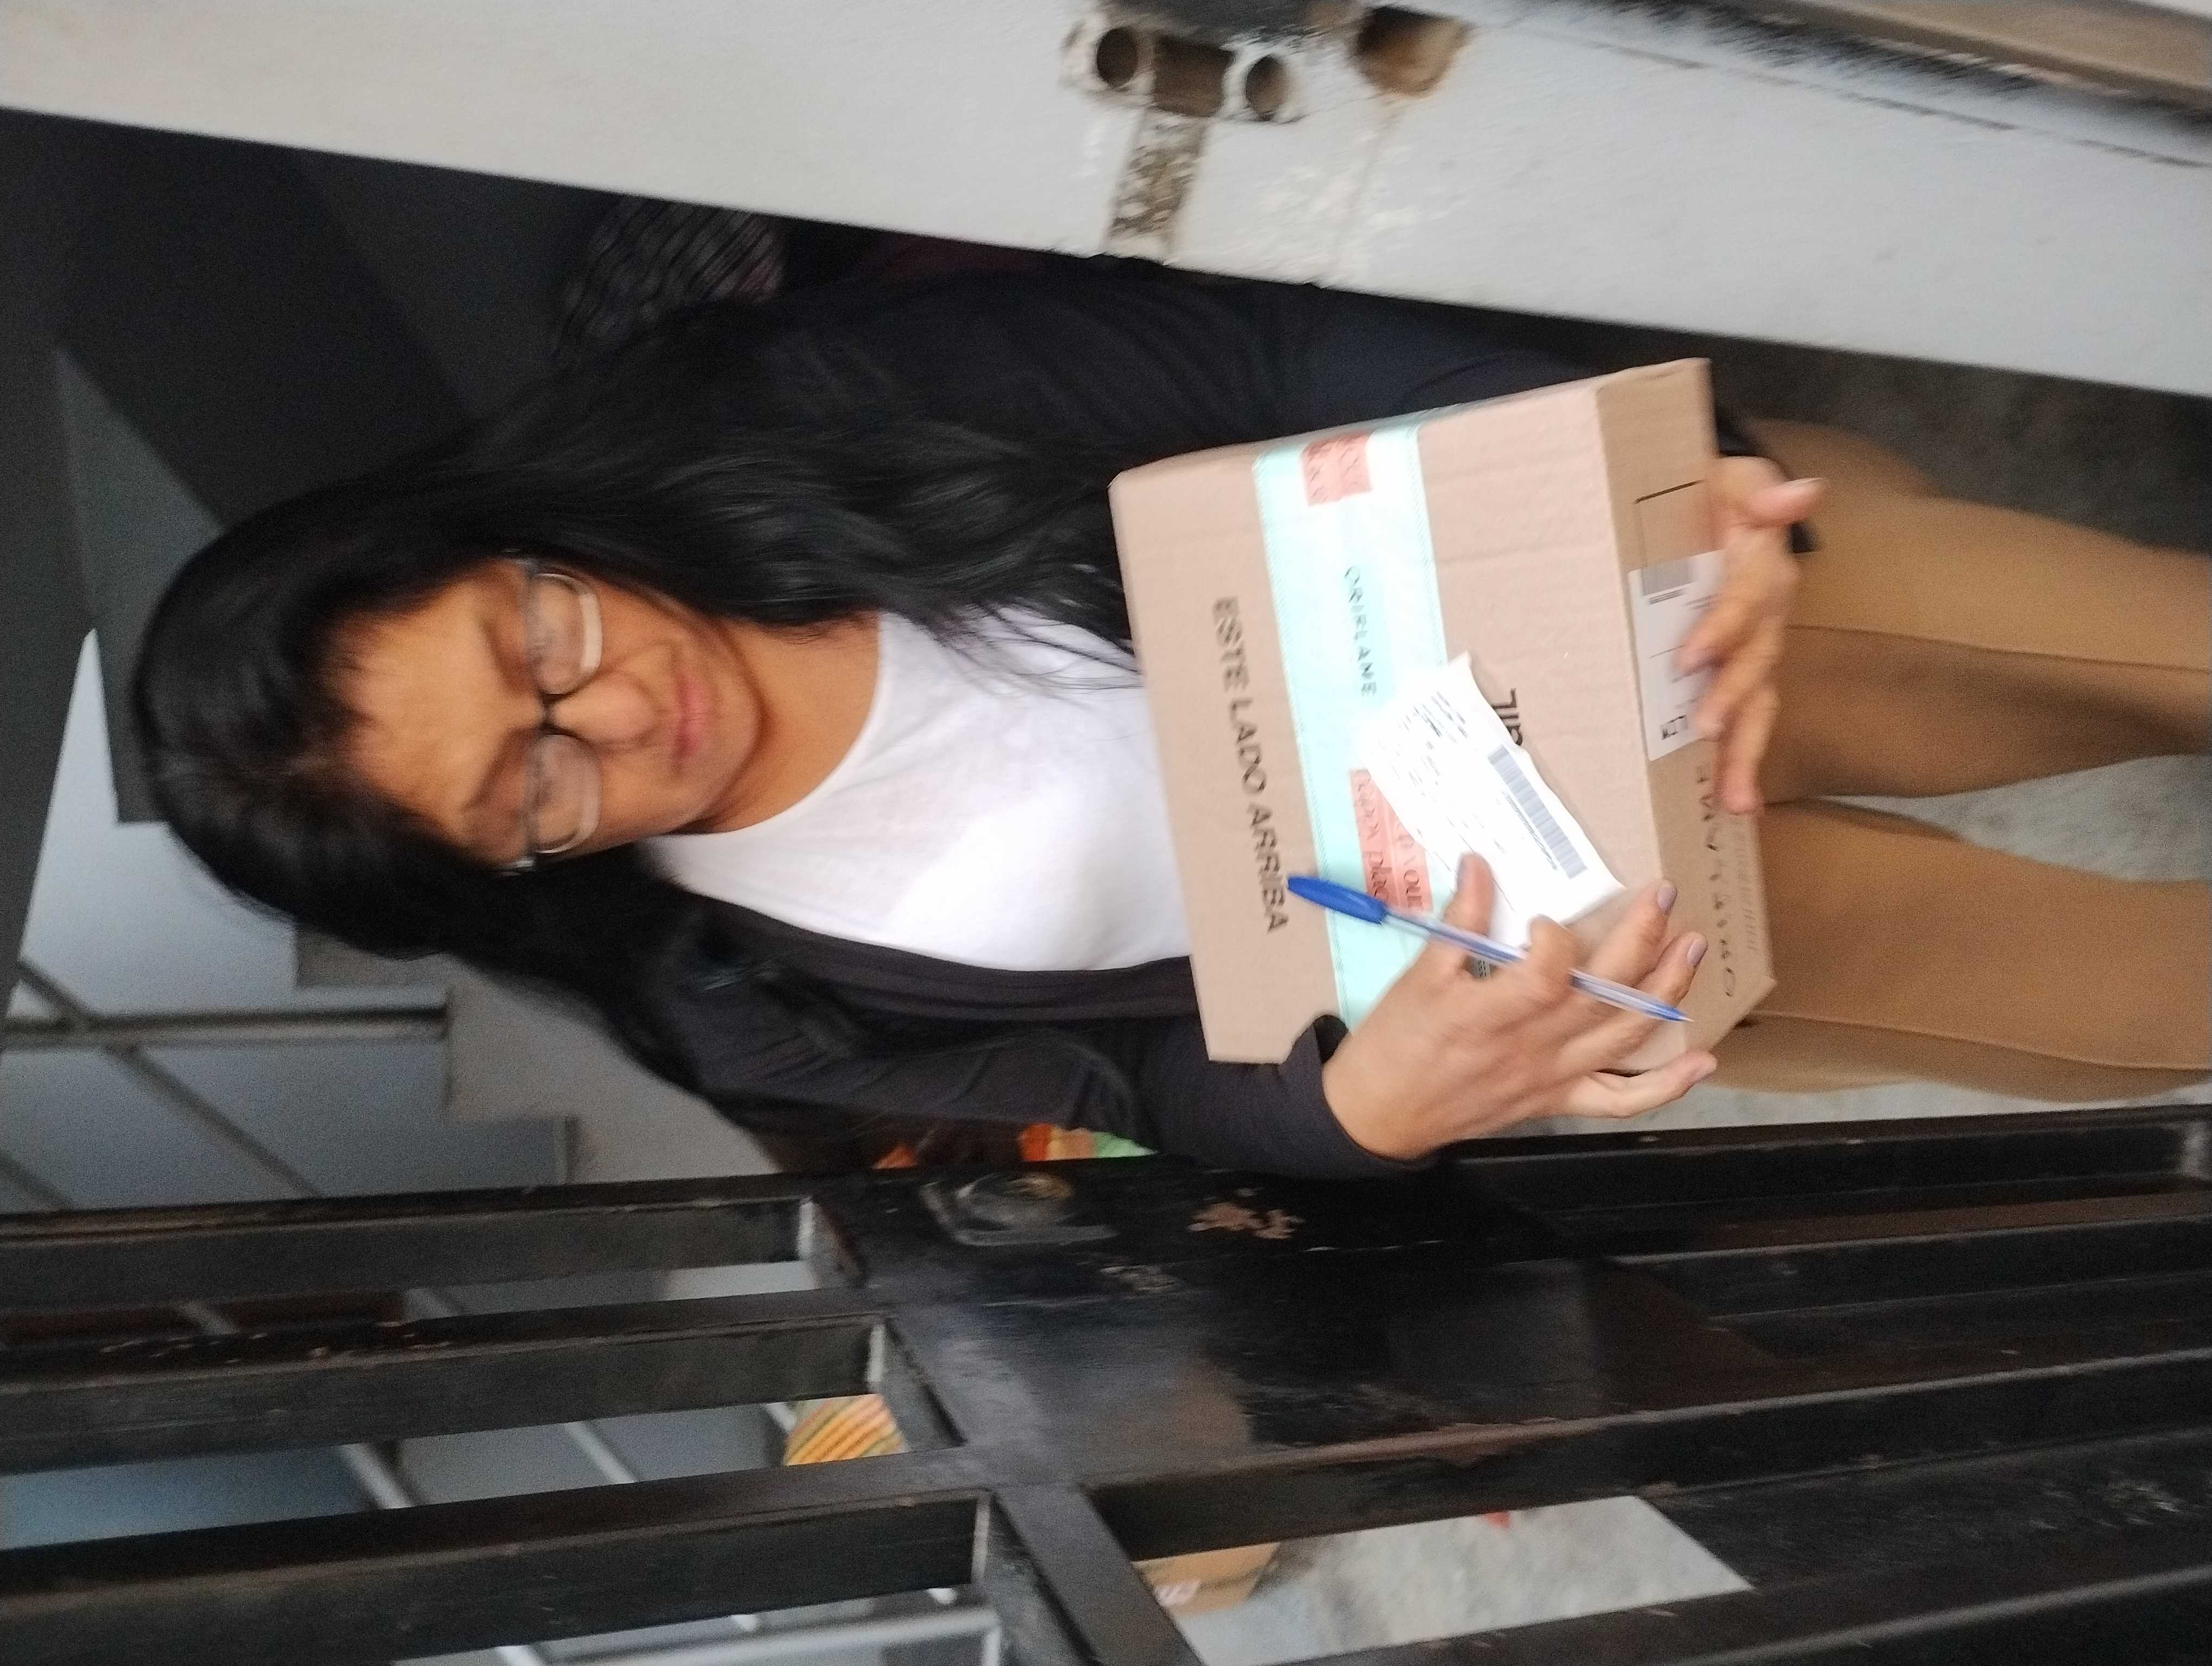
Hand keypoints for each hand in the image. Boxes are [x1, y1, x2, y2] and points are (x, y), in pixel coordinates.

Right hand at [1321, 856, 1714, 1160]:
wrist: (1381, 1116)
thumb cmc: (1394, 1044)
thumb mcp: (1417, 978)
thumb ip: (1457, 924)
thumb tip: (1479, 864)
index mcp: (1493, 1013)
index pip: (1548, 971)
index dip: (1558, 938)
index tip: (1545, 917)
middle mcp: (1535, 1046)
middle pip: (1604, 993)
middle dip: (1642, 939)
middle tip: (1665, 895)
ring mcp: (1554, 1076)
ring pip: (1625, 1036)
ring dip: (1667, 992)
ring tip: (1692, 948)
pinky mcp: (1559, 1099)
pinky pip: (1622, 1101)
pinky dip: (1668, 1087)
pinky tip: (1704, 1061)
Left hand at [1678, 457, 1823, 815]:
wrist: (1699, 510)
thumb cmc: (1709, 496)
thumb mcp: (1730, 478)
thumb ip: (1758, 489)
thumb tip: (1803, 491)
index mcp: (1759, 570)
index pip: (1746, 602)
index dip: (1722, 627)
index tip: (1689, 657)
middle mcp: (1764, 619)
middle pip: (1758, 665)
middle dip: (1735, 701)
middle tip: (1706, 732)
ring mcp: (1753, 652)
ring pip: (1758, 706)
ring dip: (1747, 753)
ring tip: (1736, 800)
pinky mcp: (1736, 677)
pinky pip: (1744, 722)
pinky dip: (1742, 763)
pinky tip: (1733, 803)